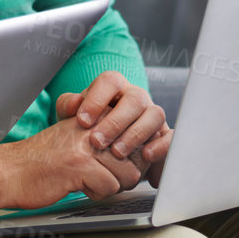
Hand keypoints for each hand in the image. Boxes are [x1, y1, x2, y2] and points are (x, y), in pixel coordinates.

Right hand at [0, 118, 147, 208]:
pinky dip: (97, 194)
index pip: (135, 137)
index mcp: (96, 116)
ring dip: (111, 185)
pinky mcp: (80, 165)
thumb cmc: (43, 161)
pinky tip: (78, 187)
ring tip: (87, 181)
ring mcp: (87, 145)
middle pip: (135, 158)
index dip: (130, 159)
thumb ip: (105, 141)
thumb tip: (140, 160)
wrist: (9, 172)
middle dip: (124, 175)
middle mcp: (94, 126)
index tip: (112, 165)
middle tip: (100, 178)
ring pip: (128, 174)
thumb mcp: (76, 140)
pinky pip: (110, 187)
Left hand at [55, 71, 170, 182]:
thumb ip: (67, 108)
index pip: (110, 81)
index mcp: (115, 88)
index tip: (82, 122)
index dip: (96, 99)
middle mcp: (137, 98)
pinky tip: (145, 155)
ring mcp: (153, 116)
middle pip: (135, 98)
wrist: (109, 156)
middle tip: (97, 142)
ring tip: (117, 152)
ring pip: (155, 114)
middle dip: (115, 121)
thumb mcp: (72, 120)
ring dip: (136, 133)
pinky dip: (161, 145)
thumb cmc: (89, 132)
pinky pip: (171, 135)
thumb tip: (74, 103)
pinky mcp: (165, 136)